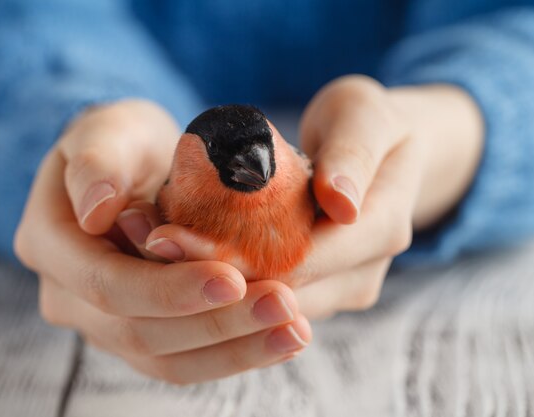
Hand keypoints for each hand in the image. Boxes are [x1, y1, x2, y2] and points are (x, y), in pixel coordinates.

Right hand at [14, 99, 310, 383]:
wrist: (136, 166)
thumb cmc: (123, 141)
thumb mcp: (108, 131)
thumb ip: (97, 161)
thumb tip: (97, 210)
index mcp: (48, 243)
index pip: (105, 283)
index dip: (167, 289)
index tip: (232, 278)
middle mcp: (68, 295)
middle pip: (139, 331)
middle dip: (216, 324)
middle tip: (284, 306)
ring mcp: (102, 322)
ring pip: (165, 359)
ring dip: (235, 350)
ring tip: (294, 331)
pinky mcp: (139, 332)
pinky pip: (184, 359)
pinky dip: (234, 352)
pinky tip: (281, 338)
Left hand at [139, 76, 482, 318]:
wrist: (386, 152)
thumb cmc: (370, 123)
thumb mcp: (364, 117)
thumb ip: (353, 153)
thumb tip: (341, 203)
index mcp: (382, 230)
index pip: (302, 259)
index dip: (234, 255)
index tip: (169, 236)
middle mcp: (363, 273)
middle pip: (279, 290)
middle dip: (209, 274)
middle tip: (147, 244)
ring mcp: (341, 287)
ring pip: (267, 303)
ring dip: (211, 283)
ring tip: (153, 248)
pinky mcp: (320, 289)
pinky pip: (268, 296)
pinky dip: (227, 280)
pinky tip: (184, 256)